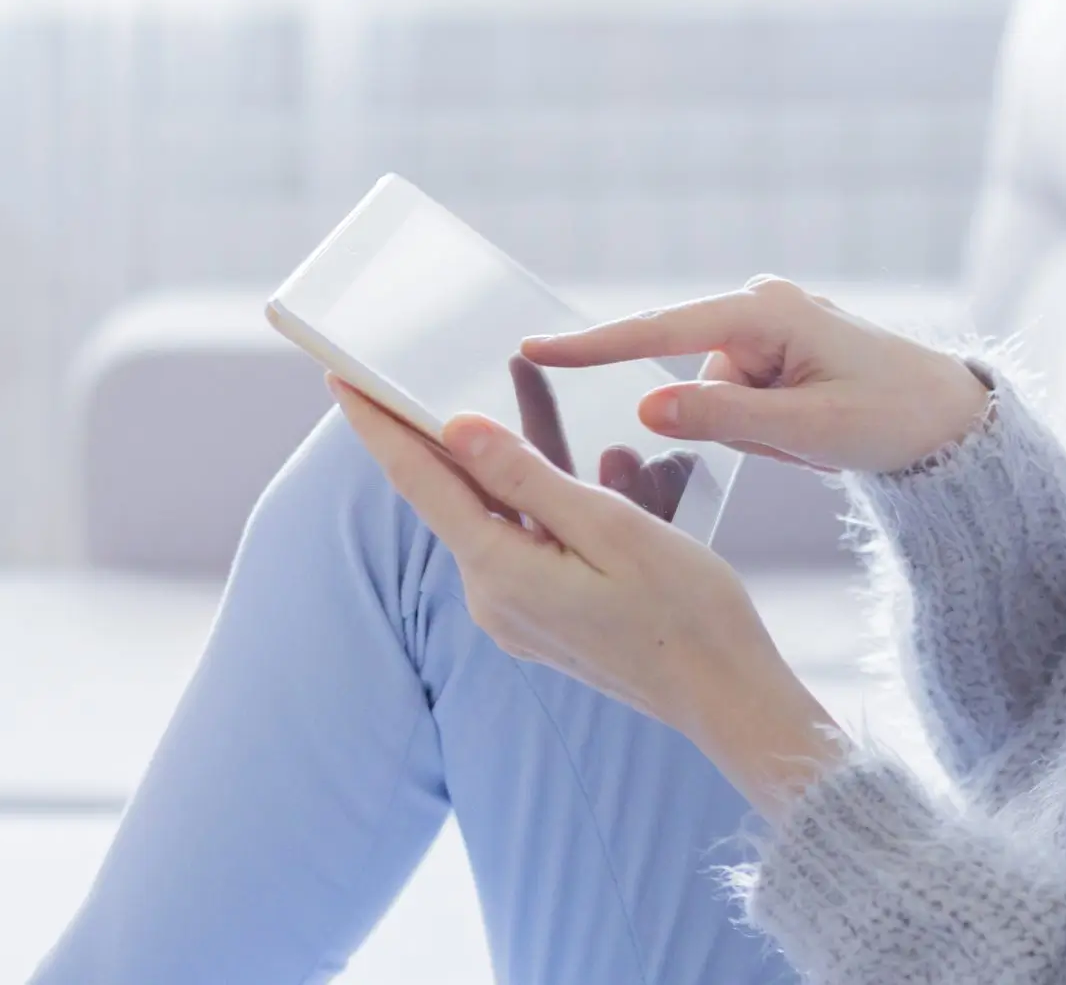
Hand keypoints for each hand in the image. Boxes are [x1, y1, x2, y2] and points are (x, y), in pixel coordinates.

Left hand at [330, 375, 843, 818]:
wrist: (726, 697)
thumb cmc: (685, 612)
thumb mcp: (610, 528)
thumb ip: (528, 479)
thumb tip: (458, 431)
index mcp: (500, 573)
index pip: (419, 482)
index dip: (377, 426)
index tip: (339, 378)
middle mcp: (493, 600)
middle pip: (455, 496)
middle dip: (449, 432)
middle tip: (430, 367)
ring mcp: (515, 616)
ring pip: (496, 517)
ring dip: (510, 463)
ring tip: (529, 400)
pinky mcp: (542, 623)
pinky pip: (526, 544)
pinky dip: (540, 502)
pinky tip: (581, 472)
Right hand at [520, 277, 991, 474]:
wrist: (952, 422)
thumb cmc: (895, 418)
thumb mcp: (811, 431)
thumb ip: (725, 419)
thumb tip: (647, 406)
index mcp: (766, 311)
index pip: (660, 329)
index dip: (594, 345)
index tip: (532, 347)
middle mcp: (760, 306)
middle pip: (694, 378)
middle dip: (735, 424)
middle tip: (801, 440)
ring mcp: (766, 327)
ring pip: (715, 397)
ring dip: (756, 433)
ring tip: (818, 437)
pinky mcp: (773, 351)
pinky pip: (738, 400)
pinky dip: (766, 428)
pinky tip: (815, 430)